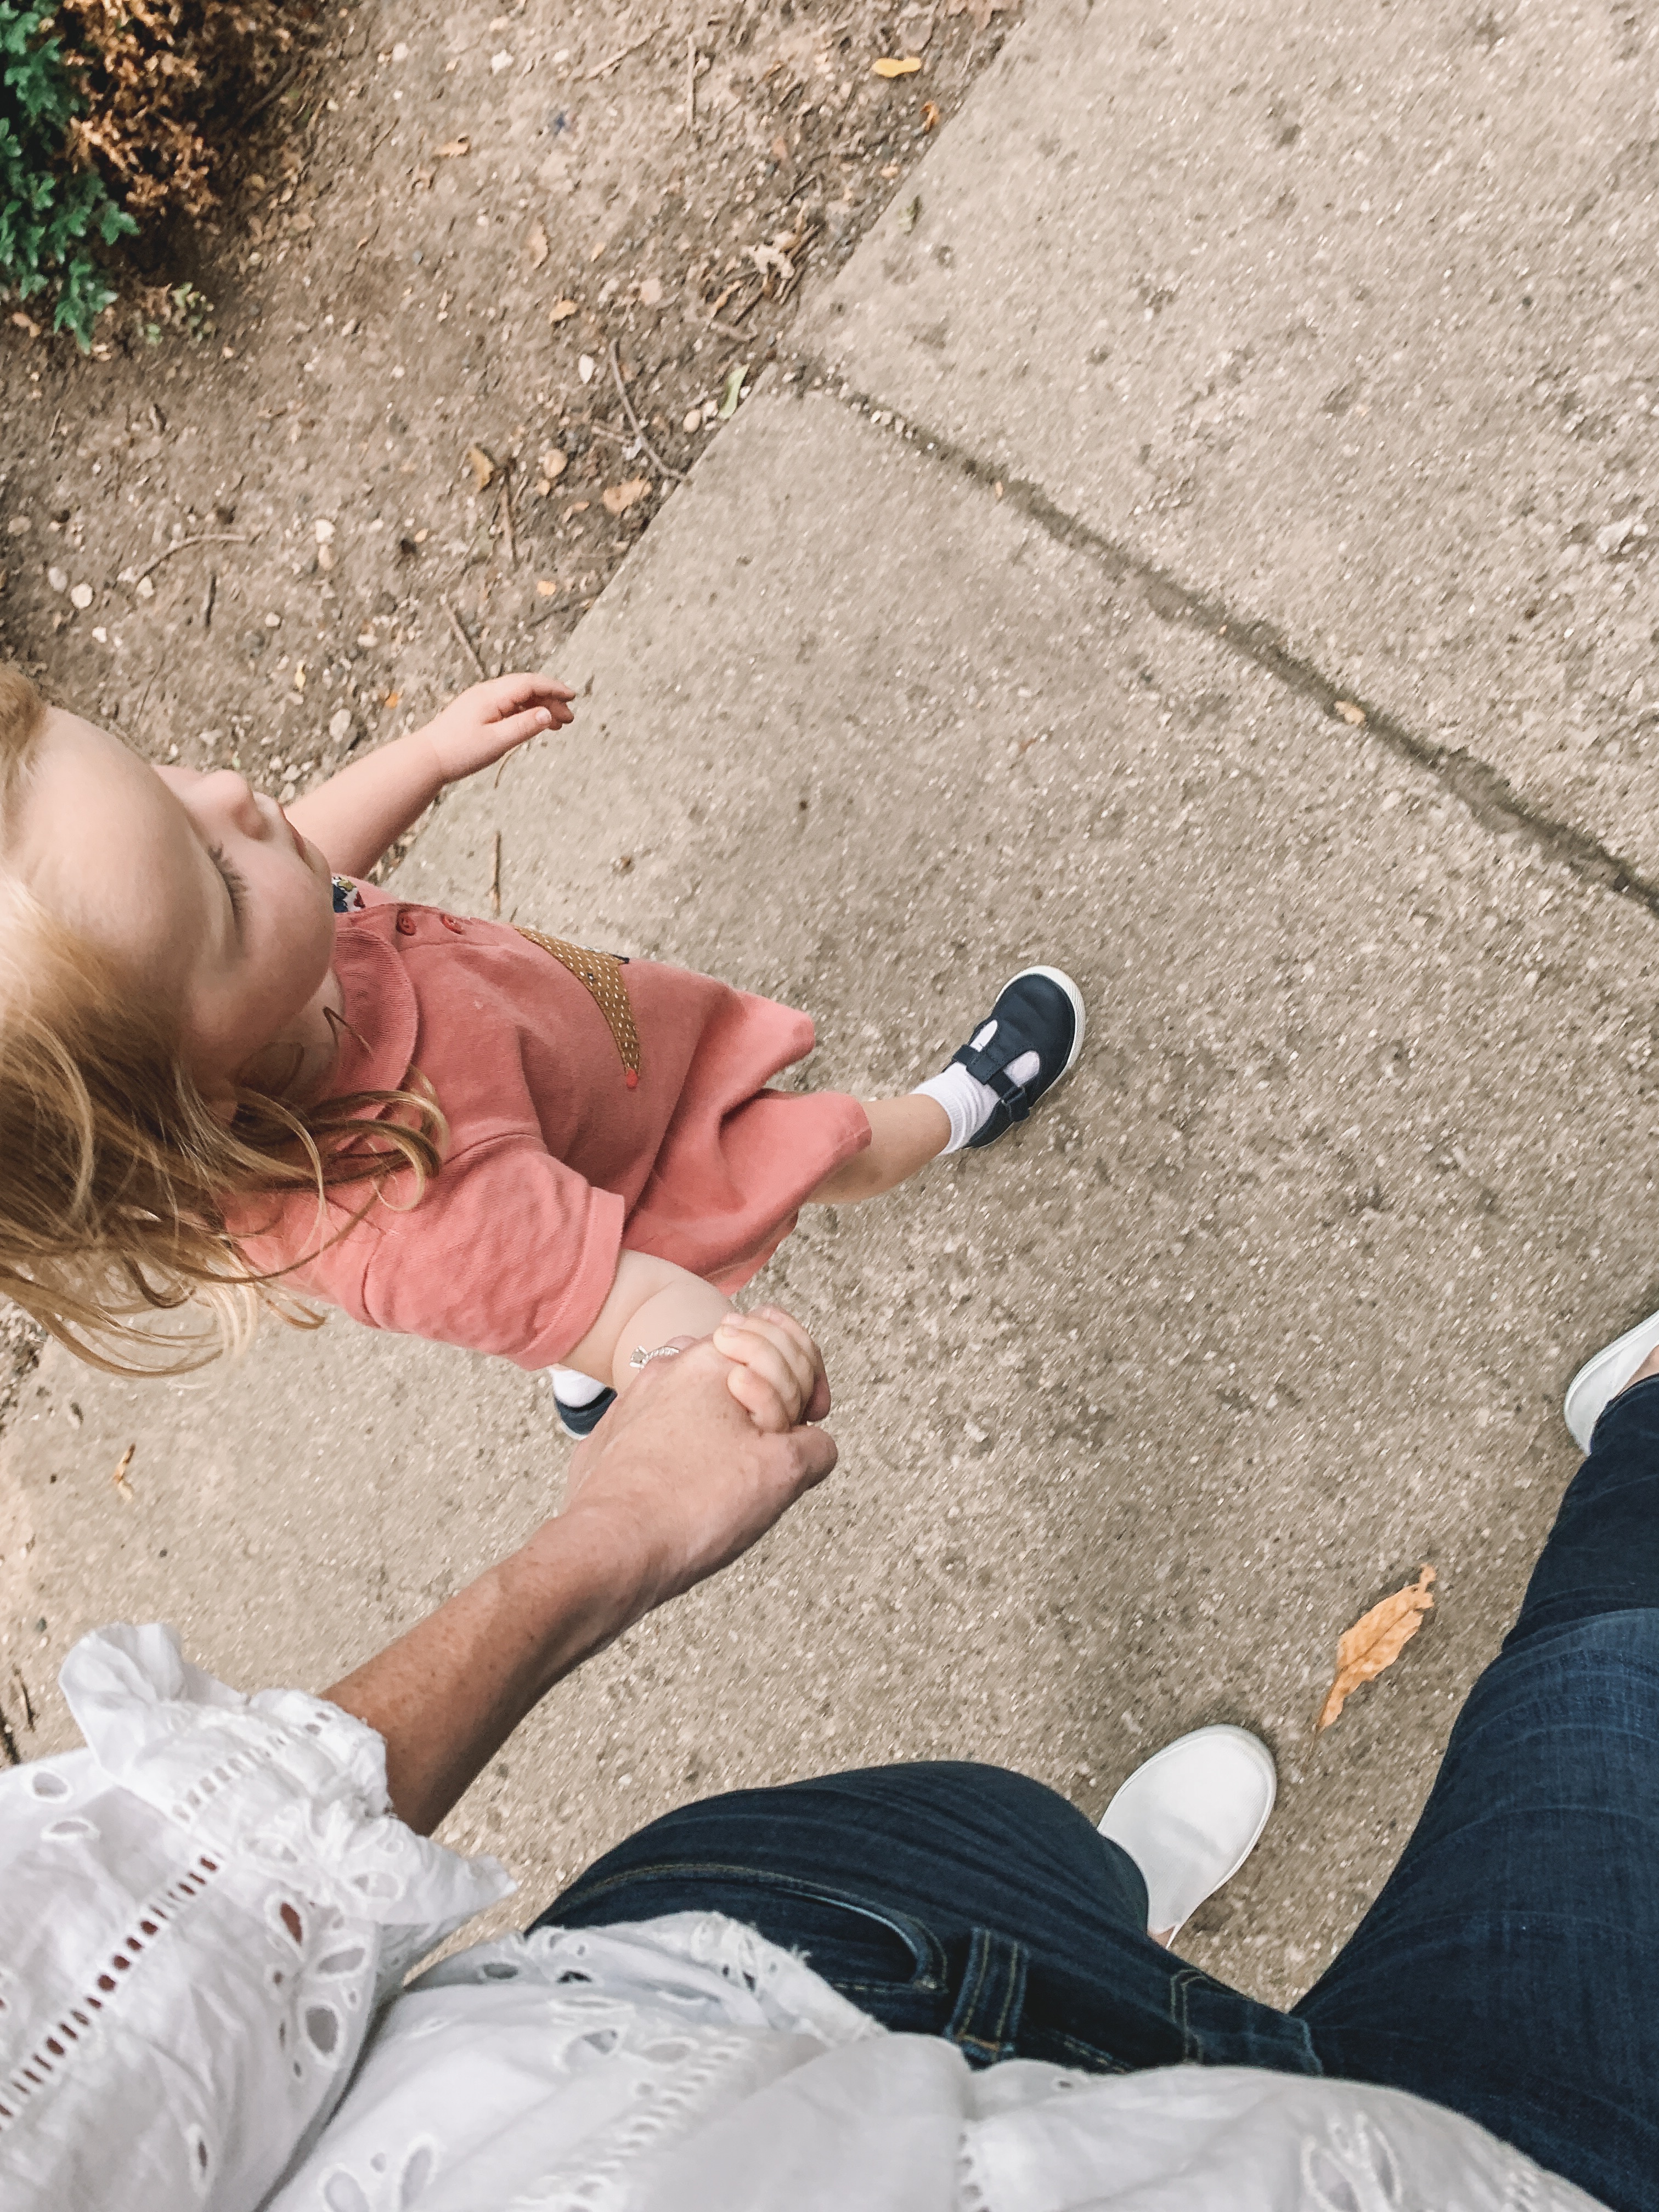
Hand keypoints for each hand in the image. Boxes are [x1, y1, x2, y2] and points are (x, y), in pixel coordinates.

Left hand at [417, 673, 575, 782]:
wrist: (427, 758)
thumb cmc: (459, 752)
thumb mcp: (496, 742)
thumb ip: (524, 726)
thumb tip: (549, 713)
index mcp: (492, 696)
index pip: (530, 683)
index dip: (554, 688)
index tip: (573, 697)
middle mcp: (487, 693)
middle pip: (527, 688)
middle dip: (551, 700)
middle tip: (569, 719)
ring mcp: (481, 701)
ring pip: (518, 696)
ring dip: (540, 706)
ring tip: (557, 724)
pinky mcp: (478, 711)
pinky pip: (508, 705)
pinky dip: (526, 712)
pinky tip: (535, 723)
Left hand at [562, 1323, 835, 1608]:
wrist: (608, 1552)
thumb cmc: (691, 1507)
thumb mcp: (784, 1473)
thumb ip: (814, 1445)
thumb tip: (814, 1444)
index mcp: (713, 1360)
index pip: (785, 1341)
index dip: (811, 1383)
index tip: (810, 1422)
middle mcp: (668, 1368)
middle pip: (743, 1366)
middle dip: (771, 1403)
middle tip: (775, 1450)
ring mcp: (633, 1403)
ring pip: (701, 1402)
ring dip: (726, 1428)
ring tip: (733, 1477)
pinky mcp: (612, 1440)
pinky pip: (664, 1434)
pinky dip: (685, 1453)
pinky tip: (691, 1491)